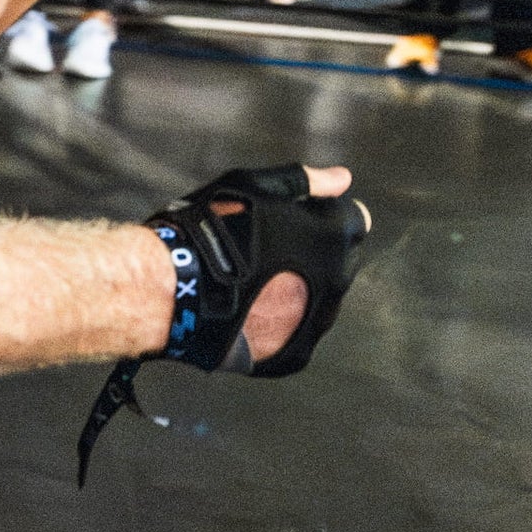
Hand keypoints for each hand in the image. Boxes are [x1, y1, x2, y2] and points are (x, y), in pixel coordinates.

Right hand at [142, 162, 370, 375]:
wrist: (177, 287)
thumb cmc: (212, 230)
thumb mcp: (256, 185)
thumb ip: (305, 181)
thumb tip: (341, 178)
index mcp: (335, 234)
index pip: (354, 220)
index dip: (323, 216)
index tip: (296, 218)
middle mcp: (338, 279)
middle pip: (339, 261)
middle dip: (316, 253)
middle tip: (268, 249)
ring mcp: (319, 320)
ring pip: (322, 299)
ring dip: (302, 289)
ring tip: (255, 282)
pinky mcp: (296, 352)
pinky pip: (299, 333)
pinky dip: (283, 323)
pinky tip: (253, 310)